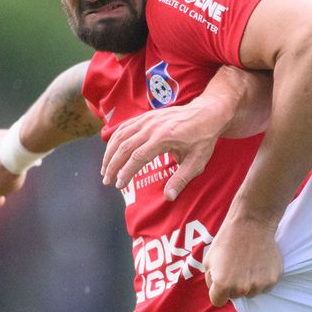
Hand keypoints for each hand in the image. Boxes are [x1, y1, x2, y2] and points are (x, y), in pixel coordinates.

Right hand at [101, 100, 226, 201]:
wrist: (206, 114)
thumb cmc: (203, 139)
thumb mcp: (197, 162)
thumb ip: (181, 180)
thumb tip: (168, 198)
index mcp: (163, 138)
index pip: (138, 157)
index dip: (126, 172)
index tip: (120, 185)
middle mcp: (151, 127)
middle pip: (124, 146)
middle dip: (112, 165)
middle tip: (107, 181)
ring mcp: (147, 120)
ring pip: (121, 135)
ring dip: (110, 153)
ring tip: (105, 169)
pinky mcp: (146, 117)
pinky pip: (125, 127)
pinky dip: (114, 139)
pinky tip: (111, 152)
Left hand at [202, 213, 282, 306]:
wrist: (252, 224)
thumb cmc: (227, 240)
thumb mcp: (208, 260)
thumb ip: (211, 280)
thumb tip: (217, 290)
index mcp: (222, 285)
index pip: (218, 301)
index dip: (217, 291)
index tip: (221, 280)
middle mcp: (241, 289)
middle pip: (235, 296)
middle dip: (233, 286)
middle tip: (236, 266)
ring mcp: (259, 285)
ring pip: (251, 292)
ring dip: (248, 283)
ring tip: (247, 263)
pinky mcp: (273, 280)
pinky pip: (265, 286)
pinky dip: (262, 278)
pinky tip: (259, 262)